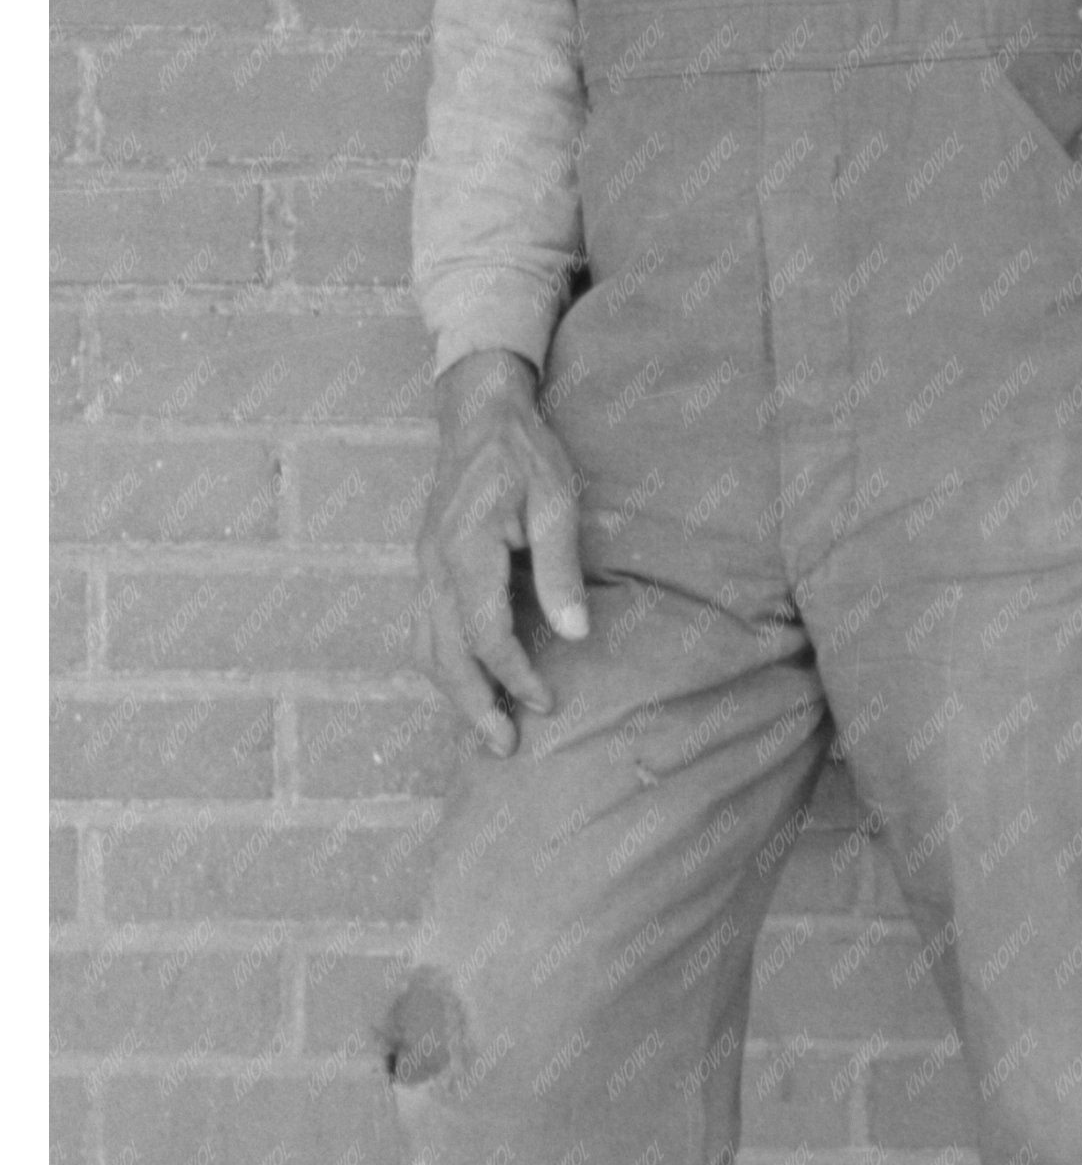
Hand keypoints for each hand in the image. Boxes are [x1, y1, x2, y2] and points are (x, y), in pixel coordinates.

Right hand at [414, 349, 590, 754]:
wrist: (479, 418)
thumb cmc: (524, 457)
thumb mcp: (557, 504)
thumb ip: (561, 570)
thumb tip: (575, 634)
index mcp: (465, 550)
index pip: (484, 633)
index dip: (514, 674)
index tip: (545, 700)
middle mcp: (433, 566)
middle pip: (443, 654)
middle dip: (472, 706)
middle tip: (505, 746)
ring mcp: (422, 568)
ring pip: (425, 648)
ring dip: (452, 694)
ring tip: (486, 729)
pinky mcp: (425, 569)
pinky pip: (425, 630)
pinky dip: (442, 666)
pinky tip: (466, 686)